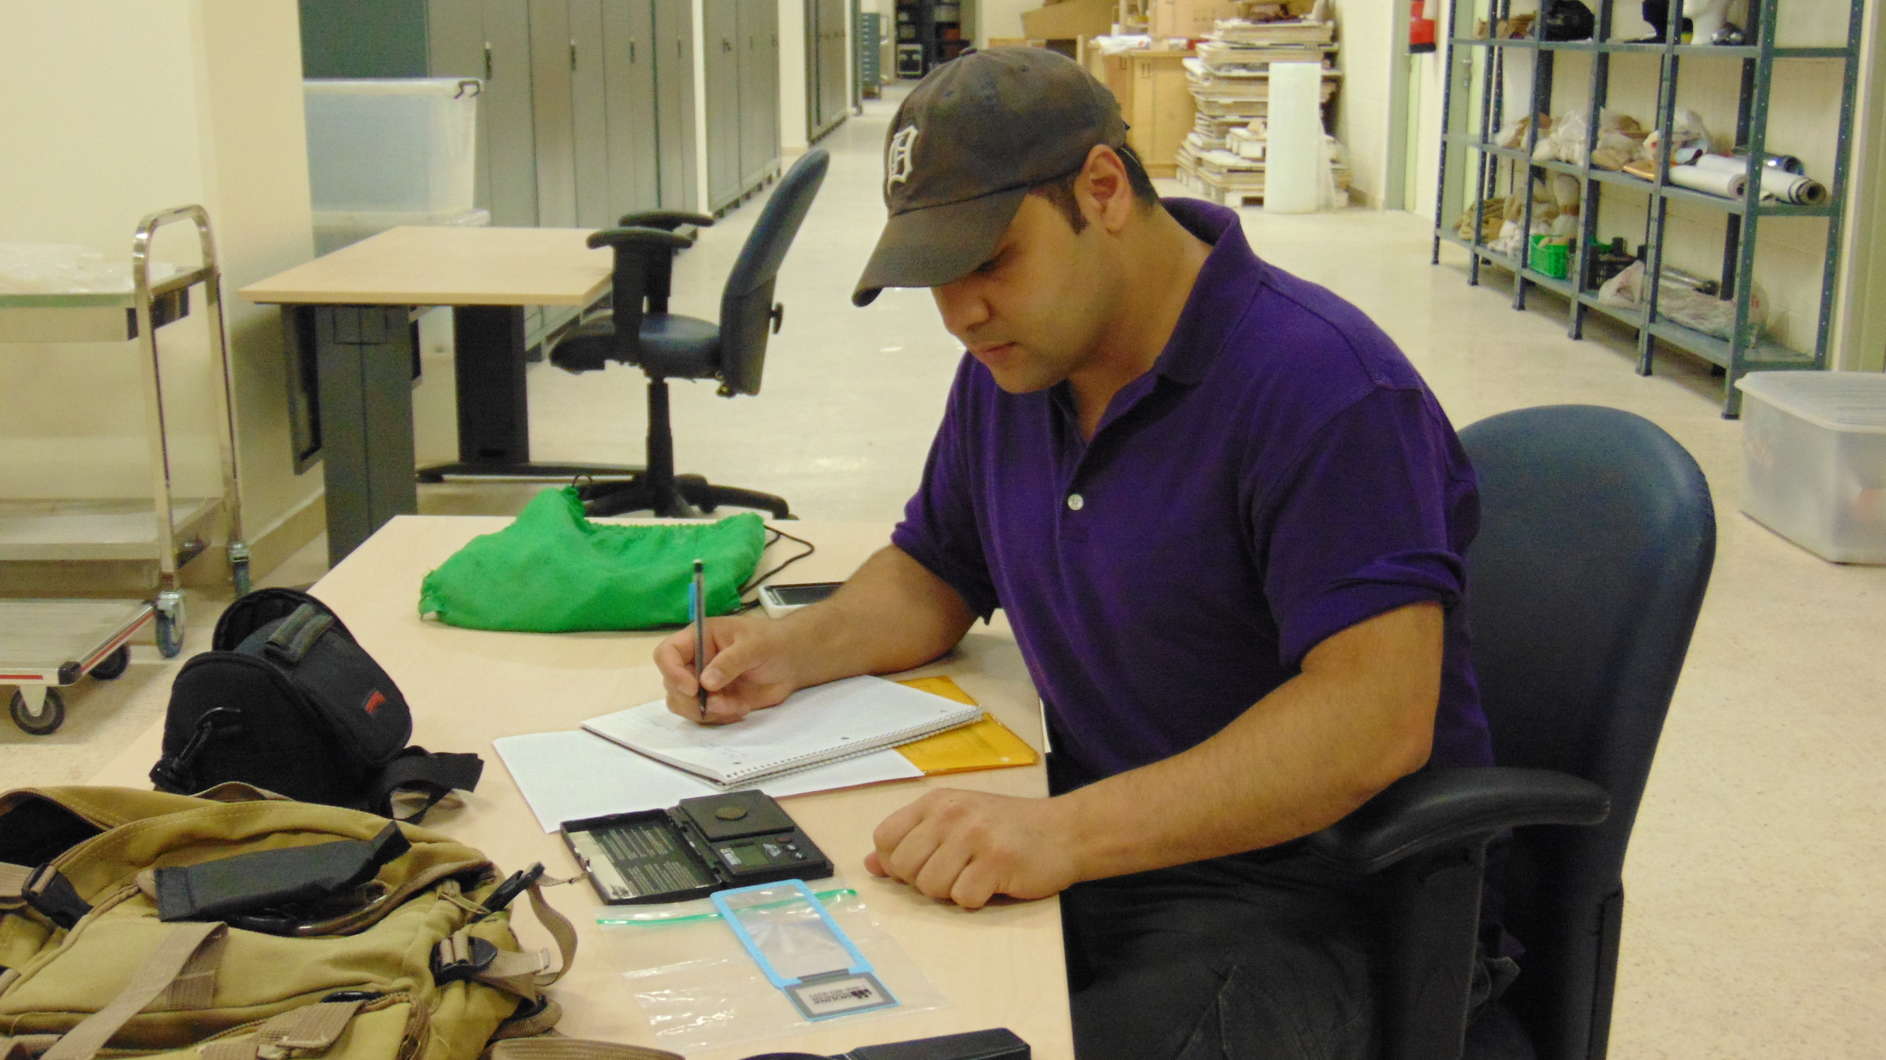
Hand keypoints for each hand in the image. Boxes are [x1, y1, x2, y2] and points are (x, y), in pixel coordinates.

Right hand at [652, 614, 800, 722]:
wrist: (792, 662)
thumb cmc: (773, 642)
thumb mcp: (754, 645)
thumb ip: (731, 661)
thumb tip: (706, 682)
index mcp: (697, 639)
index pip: (666, 653)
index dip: (672, 672)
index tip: (692, 688)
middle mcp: (694, 662)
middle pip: (672, 685)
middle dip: (693, 700)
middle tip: (721, 703)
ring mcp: (702, 683)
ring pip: (683, 705)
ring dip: (707, 711)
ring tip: (737, 705)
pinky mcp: (714, 701)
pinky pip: (703, 716)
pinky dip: (719, 717)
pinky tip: (741, 708)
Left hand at [864, 789, 1081, 908]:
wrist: (1065, 831)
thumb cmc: (1007, 828)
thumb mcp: (956, 822)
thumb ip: (913, 839)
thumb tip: (872, 864)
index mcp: (936, 802)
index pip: (884, 838)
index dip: (896, 862)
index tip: (923, 864)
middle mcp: (951, 814)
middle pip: (904, 867)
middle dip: (925, 881)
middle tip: (955, 872)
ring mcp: (974, 837)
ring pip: (931, 887)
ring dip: (952, 892)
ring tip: (975, 876)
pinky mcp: (997, 862)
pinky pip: (963, 899)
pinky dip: (977, 900)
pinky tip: (994, 883)